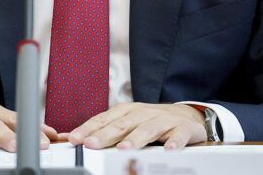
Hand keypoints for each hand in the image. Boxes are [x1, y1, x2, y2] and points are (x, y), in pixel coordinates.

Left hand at [66, 103, 206, 150]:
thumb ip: (106, 131)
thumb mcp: (128, 123)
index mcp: (127, 112)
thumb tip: (76, 139)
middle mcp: (143, 113)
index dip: (88, 129)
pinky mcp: (182, 128)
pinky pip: (178, 135)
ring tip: (123, 149)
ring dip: (135, 138)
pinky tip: (169, 150)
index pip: (104, 119)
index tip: (75, 139)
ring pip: (148, 128)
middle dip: (105, 134)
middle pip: (122, 124)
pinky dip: (174, 142)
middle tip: (92, 144)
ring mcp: (163, 119)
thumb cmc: (152, 122)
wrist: (187, 116)